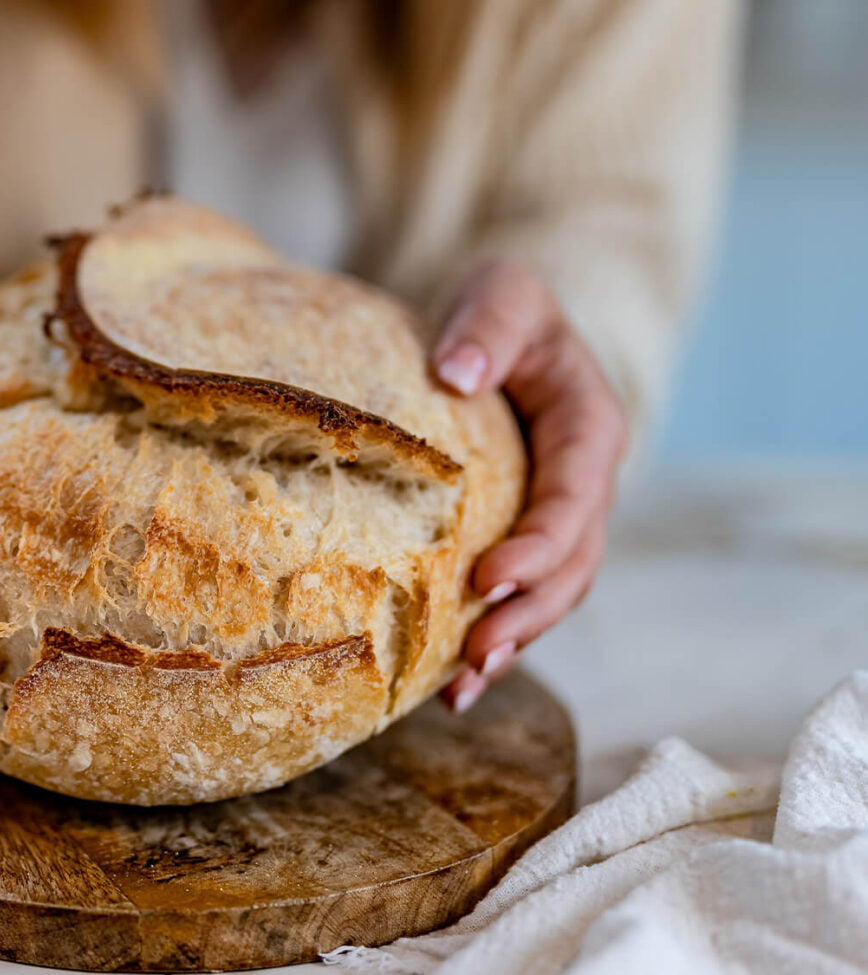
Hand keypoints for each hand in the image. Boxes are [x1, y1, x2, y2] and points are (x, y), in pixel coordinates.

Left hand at [429, 262, 627, 712]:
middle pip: (571, 567)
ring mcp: (553, 520)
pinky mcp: (519, 539)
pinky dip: (491, 639)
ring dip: (512, 643)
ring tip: (460, 688)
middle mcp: (581, 487)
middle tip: (474, 651)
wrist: (496, 334)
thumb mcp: (504, 293)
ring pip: (549, 596)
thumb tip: (454, 374)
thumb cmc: (500, 312)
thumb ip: (489, 326)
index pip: (573, 500)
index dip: (538, 546)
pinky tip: (447, 685)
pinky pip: (516, 598)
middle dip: (527, 614)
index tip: (486, 578)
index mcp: (588, 431)